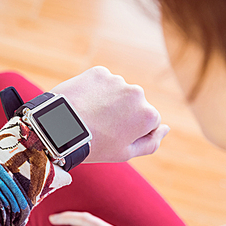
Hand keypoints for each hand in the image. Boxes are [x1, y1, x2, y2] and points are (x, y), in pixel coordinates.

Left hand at [50, 66, 169, 162]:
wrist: (59, 129)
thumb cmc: (94, 146)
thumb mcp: (125, 153)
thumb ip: (152, 142)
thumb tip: (166, 128)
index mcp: (148, 115)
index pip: (150, 122)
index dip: (132, 131)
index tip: (114, 137)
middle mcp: (138, 93)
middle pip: (134, 105)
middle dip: (122, 114)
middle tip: (100, 128)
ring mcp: (118, 81)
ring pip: (118, 92)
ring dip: (108, 101)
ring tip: (88, 116)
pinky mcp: (99, 72)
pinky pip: (101, 82)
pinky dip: (94, 91)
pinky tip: (83, 104)